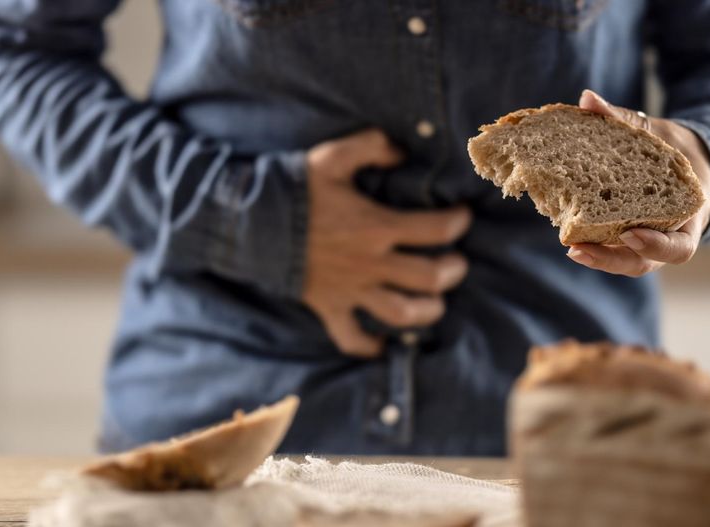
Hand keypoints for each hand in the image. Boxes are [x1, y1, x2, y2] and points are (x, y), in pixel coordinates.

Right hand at [303, 129, 471, 357]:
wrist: (246, 222)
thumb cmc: (293, 187)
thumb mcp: (333, 156)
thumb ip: (372, 147)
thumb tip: (403, 151)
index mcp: (376, 226)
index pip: (436, 230)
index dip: (458, 222)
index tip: (462, 216)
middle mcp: (370, 263)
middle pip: (429, 278)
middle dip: (452, 271)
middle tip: (455, 262)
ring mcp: (350, 289)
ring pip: (401, 313)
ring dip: (427, 311)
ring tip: (435, 302)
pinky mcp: (329, 307)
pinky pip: (351, 338)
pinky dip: (369, 346)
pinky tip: (384, 344)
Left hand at [565, 89, 709, 276]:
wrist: (684, 162)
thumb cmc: (673, 150)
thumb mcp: (657, 134)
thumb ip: (624, 120)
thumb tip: (587, 99)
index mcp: (688, 218)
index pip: (678, 248)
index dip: (655, 245)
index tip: (629, 234)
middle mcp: (667, 237)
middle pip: (642, 262)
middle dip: (611, 260)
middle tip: (577, 249)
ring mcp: (646, 241)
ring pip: (625, 260)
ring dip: (597, 257)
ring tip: (570, 248)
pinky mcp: (626, 237)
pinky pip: (612, 245)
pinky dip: (592, 240)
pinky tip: (566, 230)